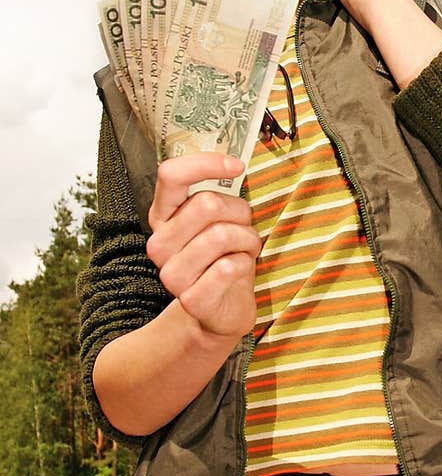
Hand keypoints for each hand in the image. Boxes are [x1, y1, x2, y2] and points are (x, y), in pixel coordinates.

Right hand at [146, 153, 260, 338]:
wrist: (221, 311)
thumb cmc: (223, 258)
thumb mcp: (217, 221)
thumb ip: (215, 195)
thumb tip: (233, 163)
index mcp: (162, 217)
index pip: (171, 175)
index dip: (205, 164)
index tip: (237, 166)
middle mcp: (159, 243)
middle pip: (207, 204)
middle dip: (239, 212)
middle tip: (243, 228)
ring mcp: (171, 274)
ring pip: (222, 235)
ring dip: (246, 240)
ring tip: (243, 251)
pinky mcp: (190, 299)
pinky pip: (230, 266)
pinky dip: (245, 264)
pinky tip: (238, 272)